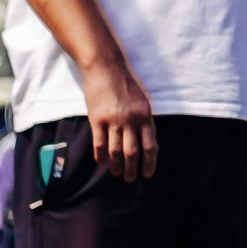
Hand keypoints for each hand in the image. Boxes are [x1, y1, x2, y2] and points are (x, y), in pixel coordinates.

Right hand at [80, 55, 156, 181]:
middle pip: (132, 152)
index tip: (147, 174)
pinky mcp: (96, 119)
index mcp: (145, 116)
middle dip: (132, 169)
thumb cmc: (127, 84)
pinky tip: (102, 163)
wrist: (105, 68)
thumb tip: (146, 144)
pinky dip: (100, 156)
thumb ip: (145, 121)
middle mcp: (130, 120)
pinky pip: (98, 143)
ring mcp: (112, 120)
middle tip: (130, 179)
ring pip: (115, 151)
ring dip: (116, 166)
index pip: (150, 146)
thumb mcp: (143, 102)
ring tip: (117, 174)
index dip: (149, 163)